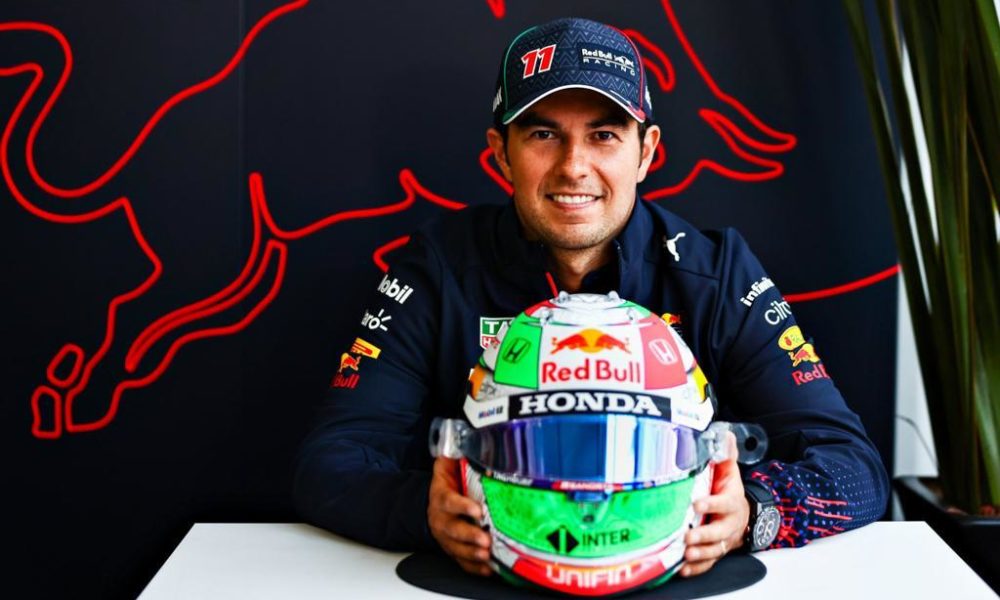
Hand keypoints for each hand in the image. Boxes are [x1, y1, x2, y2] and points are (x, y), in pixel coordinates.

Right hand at [428, 456, 491, 575]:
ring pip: (456, 548)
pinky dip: (473, 567)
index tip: (477, 510)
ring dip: (471, 553)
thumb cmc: (447, 483)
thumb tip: (470, 436)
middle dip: (469, 536)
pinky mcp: (453, 548)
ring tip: (486, 555)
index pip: (449, 502)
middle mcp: (441, 519)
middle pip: (452, 530)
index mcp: (441, 497)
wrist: (434, 502)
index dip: (462, 506)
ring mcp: (446, 536)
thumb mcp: (447, 465)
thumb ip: (455, 453)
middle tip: (485, 540)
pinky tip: (486, 568)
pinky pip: (461, 560)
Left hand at [680, 431, 749, 577]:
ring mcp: (723, 540)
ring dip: (700, 554)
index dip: (711, 504)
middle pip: (719, 531)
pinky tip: (683, 569)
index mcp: (731, 502)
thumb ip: (725, 455)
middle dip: (704, 535)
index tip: (696, 504)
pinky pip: (708, 563)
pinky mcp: (715, 552)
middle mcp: (728, 523)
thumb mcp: (729, 473)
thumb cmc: (728, 491)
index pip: (723, 503)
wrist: (742, 516)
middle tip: (688, 537)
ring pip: (714, 550)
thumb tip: (725, 432)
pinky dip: (697, 568)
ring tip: (686, 555)